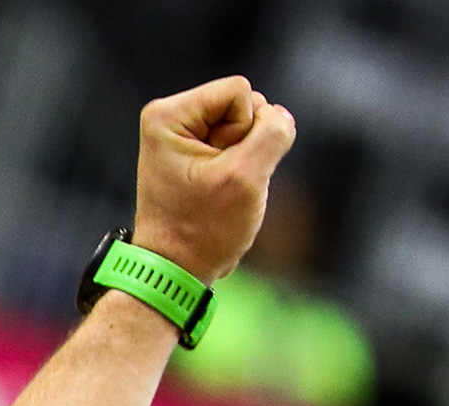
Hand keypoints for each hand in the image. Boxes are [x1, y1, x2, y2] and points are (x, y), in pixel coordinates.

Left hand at [131, 75, 295, 284]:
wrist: (176, 270)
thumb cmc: (202, 230)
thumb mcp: (246, 178)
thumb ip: (273, 133)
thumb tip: (280, 116)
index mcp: (168, 115)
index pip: (240, 92)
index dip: (245, 130)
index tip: (218, 170)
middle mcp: (171, 118)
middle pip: (245, 105)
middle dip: (245, 145)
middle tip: (219, 184)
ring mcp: (184, 136)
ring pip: (247, 127)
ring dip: (246, 161)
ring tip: (219, 191)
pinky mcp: (197, 153)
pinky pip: (240, 146)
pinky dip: (240, 170)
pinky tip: (220, 193)